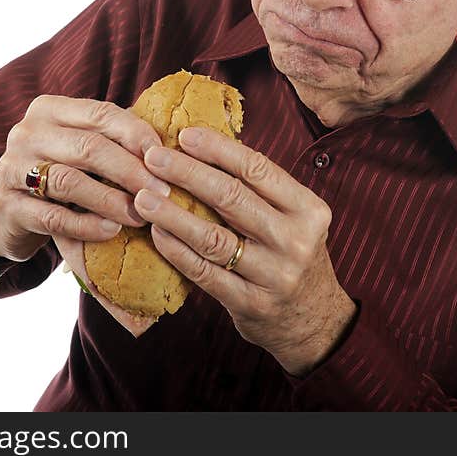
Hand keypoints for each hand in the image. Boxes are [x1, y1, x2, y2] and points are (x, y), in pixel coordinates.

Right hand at [0, 95, 170, 260]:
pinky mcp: (7, 206)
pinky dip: (86, 224)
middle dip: (131, 170)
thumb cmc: (62, 171)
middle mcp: (27, 132)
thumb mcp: (82, 147)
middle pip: (88, 147)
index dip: (137, 134)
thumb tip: (174, 140)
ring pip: (69, 182)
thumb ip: (115, 138)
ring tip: (140, 215)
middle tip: (162, 191)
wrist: (7, 210)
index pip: (102, 113)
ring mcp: (11, 168)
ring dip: (111, 200)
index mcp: (50, 109)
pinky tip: (111, 231)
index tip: (165, 156)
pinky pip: (53, 217)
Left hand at [134, 127, 356, 375]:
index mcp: (308, 210)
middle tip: (153, 157)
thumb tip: (204, 146)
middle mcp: (295, 241)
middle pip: (232, 197)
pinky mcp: (251, 304)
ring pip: (213, 237)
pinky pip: (205, 273)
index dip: (218, 149)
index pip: (258, 169)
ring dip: (173, 214)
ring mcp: (274, 275)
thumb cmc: (291, 254)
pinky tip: (157, 233)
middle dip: (187, 173)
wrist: (313, 319)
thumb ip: (260, 189)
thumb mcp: (294, 218)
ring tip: (143, 197)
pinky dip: (177, 250)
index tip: (184, 135)